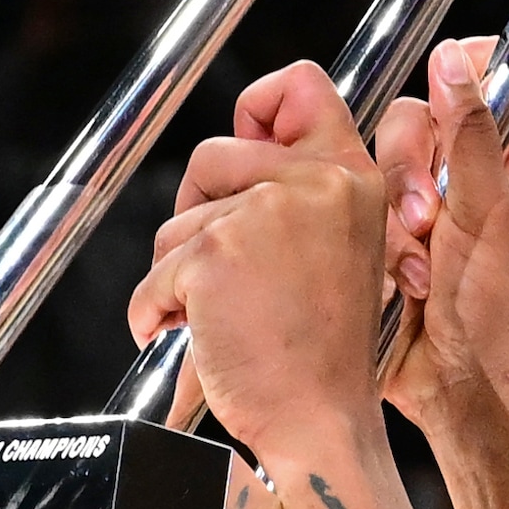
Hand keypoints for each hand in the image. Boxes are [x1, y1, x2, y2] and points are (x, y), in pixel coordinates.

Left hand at [125, 60, 396, 461]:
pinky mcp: (215, 252)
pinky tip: (191, 339)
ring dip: (177, 273)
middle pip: (213, 154)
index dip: (257, 106)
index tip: (243, 141)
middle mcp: (314, 183)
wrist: (320, 421)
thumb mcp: (342, 252)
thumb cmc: (322, 354)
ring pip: (177, 220)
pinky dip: (156, 312)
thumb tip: (232, 156)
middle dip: (197, 211)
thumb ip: (302, 198)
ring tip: (220, 318)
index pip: (299, 86)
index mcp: (352, 178)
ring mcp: (264, 212)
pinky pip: (155, 274)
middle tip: (216, 267)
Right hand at [371, 35, 508, 465]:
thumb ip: (471, 136)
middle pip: (419, 113)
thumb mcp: (491, 217)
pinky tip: (396, 275)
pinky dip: (374, 235)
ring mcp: (431, 200)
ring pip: (383, 158)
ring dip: (391, 210)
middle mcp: (473, 170)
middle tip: (425, 219)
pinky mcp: (392, 229)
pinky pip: (363, 201)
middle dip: (410, 165)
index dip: (462, 77)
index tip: (439, 103)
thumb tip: (453, 59)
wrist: (462, 387)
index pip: (496, 74)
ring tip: (415, 263)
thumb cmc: (500, 313)